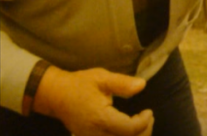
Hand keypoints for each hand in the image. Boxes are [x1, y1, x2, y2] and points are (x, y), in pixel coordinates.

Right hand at [33, 66, 153, 135]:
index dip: (143, 122)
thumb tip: (142, 85)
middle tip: (148, 117)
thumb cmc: (80, 84)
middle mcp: (95, 134)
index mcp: (100, 118)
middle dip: (143, 131)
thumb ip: (123, 83)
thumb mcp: (102, 78)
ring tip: (141, 122)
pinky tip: (129, 129)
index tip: (148, 111)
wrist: (56, 95)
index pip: (129, 129)